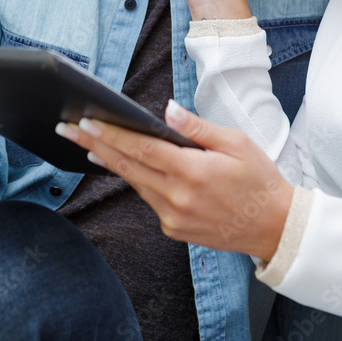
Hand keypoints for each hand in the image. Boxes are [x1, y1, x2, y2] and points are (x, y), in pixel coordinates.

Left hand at [55, 99, 292, 261]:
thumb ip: (198, 128)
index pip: (142, 149)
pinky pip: (150, 199)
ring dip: (112, 161)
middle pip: (127, 166)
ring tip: (88, 142)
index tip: (85, 122)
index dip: (111, 134)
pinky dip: (138, 180)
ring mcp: (173, 218)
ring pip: (136, 183)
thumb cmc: (259, 180)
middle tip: (66, 128)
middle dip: (94, 144)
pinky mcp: (174, 230)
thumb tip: (168, 111)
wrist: (275, 227)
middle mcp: (178, 198)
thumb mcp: (237, 144)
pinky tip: (127, 165)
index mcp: (193, 173)